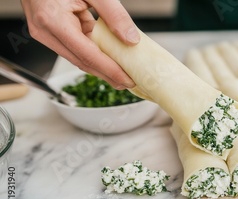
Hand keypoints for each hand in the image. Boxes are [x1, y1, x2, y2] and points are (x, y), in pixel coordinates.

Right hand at [21, 0, 138, 88]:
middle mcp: (45, 30)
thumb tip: (131, 39)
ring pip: (78, 56)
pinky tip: (109, 57)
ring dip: (101, 66)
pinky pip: (75, 45)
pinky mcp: (50, 29)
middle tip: (129, 83)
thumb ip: (113, 14)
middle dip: (107, 74)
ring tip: (123, 73)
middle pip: (81, 61)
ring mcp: (45, 31)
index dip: (110, 71)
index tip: (127, 80)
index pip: (87, 55)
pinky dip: (93, 52)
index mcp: (52, 20)